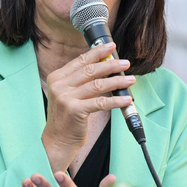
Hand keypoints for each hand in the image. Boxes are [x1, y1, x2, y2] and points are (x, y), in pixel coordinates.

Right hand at [42, 43, 134, 171]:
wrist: (58, 139)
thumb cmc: (67, 117)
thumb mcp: (68, 94)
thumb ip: (80, 80)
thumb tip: (104, 66)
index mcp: (56, 77)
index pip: (80, 61)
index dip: (97, 52)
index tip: (111, 46)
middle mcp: (59, 85)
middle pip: (90, 70)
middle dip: (110, 65)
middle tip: (125, 63)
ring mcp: (65, 97)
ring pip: (97, 85)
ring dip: (117, 81)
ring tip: (130, 79)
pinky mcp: (75, 110)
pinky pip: (101, 102)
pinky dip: (116, 100)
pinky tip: (126, 98)